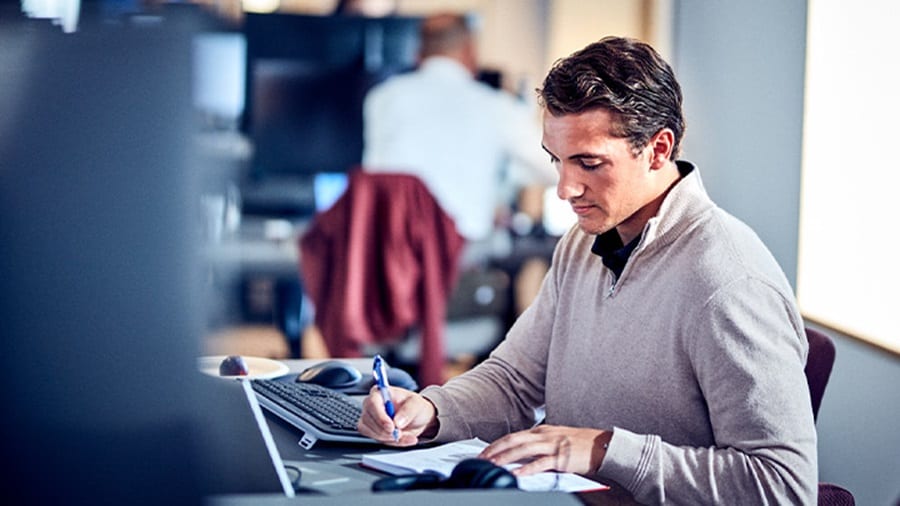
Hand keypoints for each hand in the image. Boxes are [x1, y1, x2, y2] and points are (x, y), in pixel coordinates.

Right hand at [357, 386, 437, 445]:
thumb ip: (407, 411)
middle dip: (384, 430)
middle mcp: (371, 405)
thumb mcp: (416, 404)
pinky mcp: (372, 431)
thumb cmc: (415, 406)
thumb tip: (397, 422)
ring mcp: (370, 419)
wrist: (417, 419)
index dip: (380, 416)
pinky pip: (377, 440)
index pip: (372, 403)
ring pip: (371, 432)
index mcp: (379, 393)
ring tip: (405, 435)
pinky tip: (403, 438)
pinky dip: (391, 442)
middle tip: (399, 434)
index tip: (391, 426)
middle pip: (368, 420)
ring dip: (389, 437)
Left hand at [478, 425, 610, 476]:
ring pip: (522, 449)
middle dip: (495, 450)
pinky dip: (526, 468)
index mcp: (542, 430)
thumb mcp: (557, 439)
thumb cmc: (581, 445)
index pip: (514, 436)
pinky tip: (516, 474)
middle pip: (514, 440)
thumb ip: (540, 445)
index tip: (484, 452)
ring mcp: (553, 445)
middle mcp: (545, 435)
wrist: (605, 445)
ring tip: (491, 465)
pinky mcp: (562, 458)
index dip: (497, 444)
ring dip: (505, 457)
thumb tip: (522, 454)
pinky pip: (540, 463)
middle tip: (480, 459)